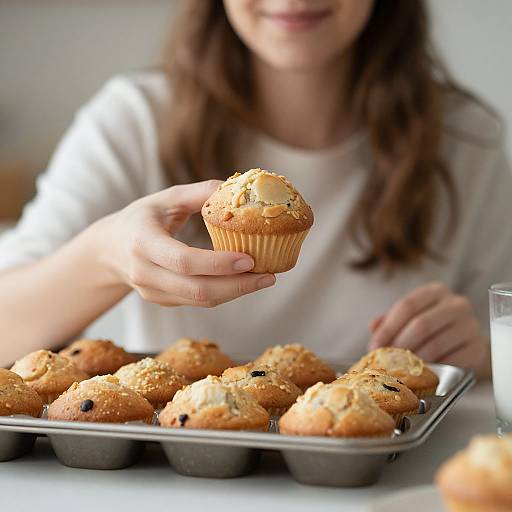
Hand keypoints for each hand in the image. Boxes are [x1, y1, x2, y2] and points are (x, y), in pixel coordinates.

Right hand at [97, 180, 274, 306]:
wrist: (109, 249)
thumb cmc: (141, 218)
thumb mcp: (165, 198)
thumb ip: (198, 193)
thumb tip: (235, 187)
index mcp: (142, 241)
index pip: (183, 260)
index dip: (218, 264)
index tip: (250, 259)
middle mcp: (144, 272)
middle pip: (196, 289)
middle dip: (238, 286)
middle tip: (269, 276)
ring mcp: (151, 291)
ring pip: (200, 300)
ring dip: (235, 293)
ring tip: (263, 279)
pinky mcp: (160, 301)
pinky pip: (197, 302)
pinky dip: (223, 294)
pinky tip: (242, 282)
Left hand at [368, 282, 485, 369]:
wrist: (465, 343)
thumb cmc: (432, 328)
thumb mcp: (411, 317)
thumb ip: (391, 320)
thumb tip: (374, 326)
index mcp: (436, 291)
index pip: (407, 305)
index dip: (388, 327)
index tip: (374, 345)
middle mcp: (457, 304)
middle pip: (421, 324)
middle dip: (399, 345)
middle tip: (386, 360)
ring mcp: (471, 326)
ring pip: (435, 344)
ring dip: (413, 360)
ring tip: (400, 367)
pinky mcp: (478, 348)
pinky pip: (451, 361)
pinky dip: (433, 369)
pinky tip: (422, 372)